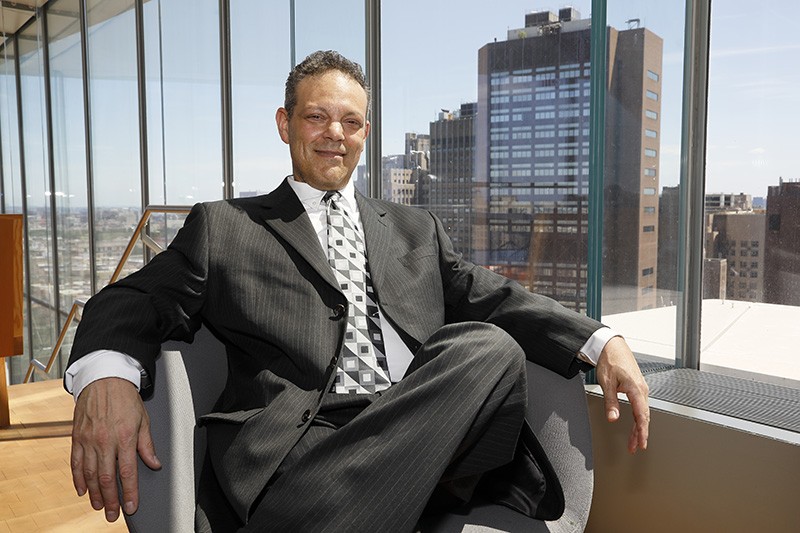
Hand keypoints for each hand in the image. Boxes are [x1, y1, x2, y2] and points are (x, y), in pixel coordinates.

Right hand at [71, 377, 160, 521]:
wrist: (103, 379)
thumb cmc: (125, 398)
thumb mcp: (143, 420)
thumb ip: (147, 445)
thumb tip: (155, 464)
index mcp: (125, 437)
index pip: (128, 472)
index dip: (130, 493)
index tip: (131, 507)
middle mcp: (105, 441)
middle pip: (107, 478)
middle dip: (110, 500)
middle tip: (112, 515)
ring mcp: (88, 440)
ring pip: (90, 474)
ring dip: (94, 493)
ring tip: (98, 506)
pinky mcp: (77, 438)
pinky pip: (75, 463)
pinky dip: (78, 479)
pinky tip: (82, 490)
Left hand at [595, 336, 649, 453]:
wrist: (611, 345)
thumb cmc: (610, 360)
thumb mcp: (606, 382)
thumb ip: (611, 402)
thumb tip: (613, 418)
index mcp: (636, 389)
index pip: (641, 415)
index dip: (642, 432)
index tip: (641, 443)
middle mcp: (641, 389)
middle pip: (643, 416)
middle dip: (640, 433)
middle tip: (635, 447)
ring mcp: (640, 388)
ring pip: (642, 412)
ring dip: (638, 427)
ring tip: (634, 441)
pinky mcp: (637, 387)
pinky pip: (640, 406)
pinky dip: (638, 417)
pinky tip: (635, 425)